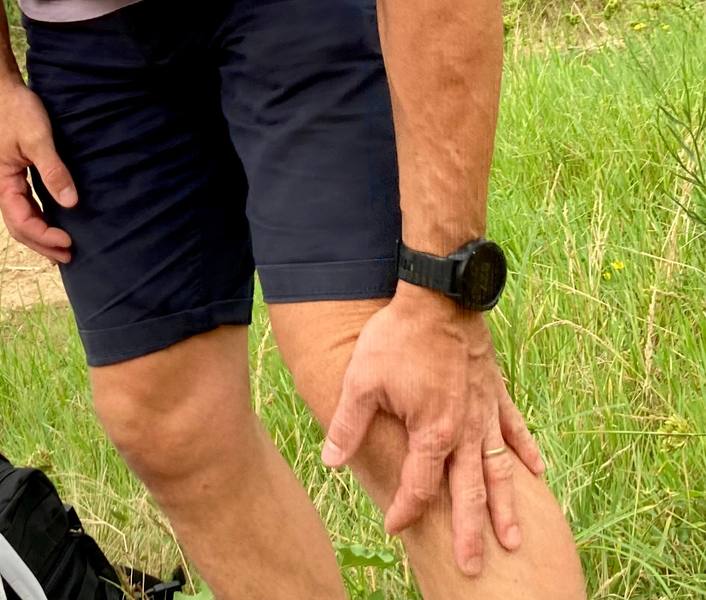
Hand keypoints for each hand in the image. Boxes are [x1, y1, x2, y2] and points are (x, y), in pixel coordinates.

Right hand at [0, 78, 76, 263]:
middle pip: (18, 226)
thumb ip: (53, 171)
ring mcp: (1, 178)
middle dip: (42, 244)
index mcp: (1, 183)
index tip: (70, 243)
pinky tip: (48, 215)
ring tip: (59, 246)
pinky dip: (35, 214)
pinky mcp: (7, 168)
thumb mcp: (37, 139)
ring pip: (19, 215)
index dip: (46, 237)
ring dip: (38, 232)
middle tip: (67, 257)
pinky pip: (20, 200)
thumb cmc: (13, 108)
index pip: (24, 223)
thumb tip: (70, 203)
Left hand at [321, 286, 544, 576]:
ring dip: (506, 507)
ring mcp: (484, 413)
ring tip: (514, 540)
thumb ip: (349, 425)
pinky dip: (525, 452)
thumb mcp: (361, 380)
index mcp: (432, 433)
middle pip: (469, 493)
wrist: (438, 297)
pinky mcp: (495, 392)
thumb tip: (330, 462)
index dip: (405, 510)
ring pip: (499, 470)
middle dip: (470, 533)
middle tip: (473, 569)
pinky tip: (537, 473)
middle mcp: (465, 432)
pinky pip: (515, 430)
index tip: (394, 527)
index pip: (420, 487)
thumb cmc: (396, 337)